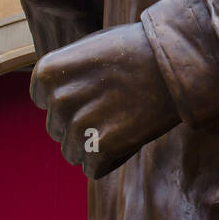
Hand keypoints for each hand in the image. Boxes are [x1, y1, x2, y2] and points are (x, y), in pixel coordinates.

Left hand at [30, 22, 179, 177]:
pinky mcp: (101, 146)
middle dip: (82, 122)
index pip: (44, 102)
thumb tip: (54, 103)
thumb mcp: (88, 51)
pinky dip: (111, 159)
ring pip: (74, 152)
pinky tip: (128, 135)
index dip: (72, 98)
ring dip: (95, 143)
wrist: (174, 61)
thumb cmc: (134, 51)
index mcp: (47, 72)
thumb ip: (65, 77)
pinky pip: (93, 168)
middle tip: (114, 104)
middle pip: (58, 129)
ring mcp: (79, 123)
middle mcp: (58, 99)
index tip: (96, 87)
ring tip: (122, 119)